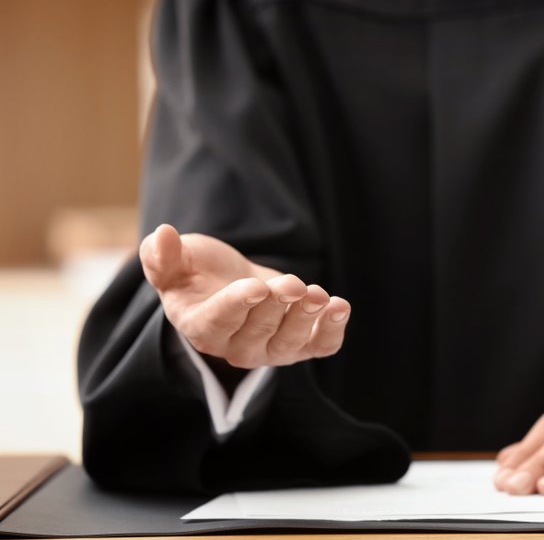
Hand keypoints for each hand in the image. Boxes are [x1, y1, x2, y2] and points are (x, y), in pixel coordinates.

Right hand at [140, 224, 349, 369]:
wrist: (230, 281)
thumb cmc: (197, 272)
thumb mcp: (175, 260)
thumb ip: (162, 255)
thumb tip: (162, 234)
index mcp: (200, 326)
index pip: (218, 322)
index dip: (238, 306)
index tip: (257, 286)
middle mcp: (235, 347)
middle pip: (259, 333)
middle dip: (278, 307)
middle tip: (292, 284)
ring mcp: (270, 350)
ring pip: (290, 344)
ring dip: (306, 319)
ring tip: (317, 294)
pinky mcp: (300, 344)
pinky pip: (320, 346)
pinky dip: (332, 330)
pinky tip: (340, 306)